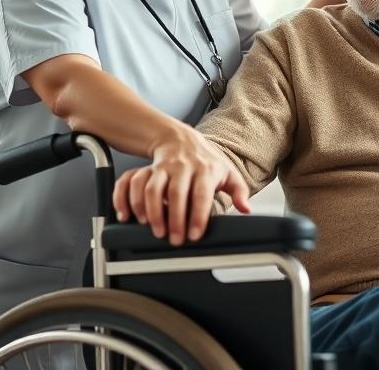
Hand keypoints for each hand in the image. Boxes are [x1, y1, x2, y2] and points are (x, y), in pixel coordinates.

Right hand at [112, 123, 250, 245]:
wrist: (180, 138)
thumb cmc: (205, 160)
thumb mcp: (227, 172)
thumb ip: (239, 191)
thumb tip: (246, 208)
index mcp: (206, 170)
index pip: (201, 194)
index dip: (197, 216)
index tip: (194, 235)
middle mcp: (184, 167)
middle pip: (176, 194)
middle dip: (174, 220)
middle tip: (174, 240)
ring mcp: (165, 167)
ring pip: (153, 189)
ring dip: (152, 212)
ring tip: (156, 231)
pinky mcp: (149, 169)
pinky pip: (135, 183)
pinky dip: (132, 201)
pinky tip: (133, 217)